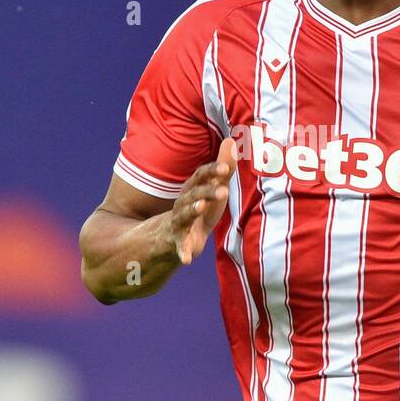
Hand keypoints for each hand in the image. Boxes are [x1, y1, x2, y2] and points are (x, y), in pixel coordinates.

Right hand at [167, 137, 237, 264]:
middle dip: (207, 191)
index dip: (212, 171)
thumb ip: (223, 168)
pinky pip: (179, 248)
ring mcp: (178, 223)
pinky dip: (182, 253)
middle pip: (193, 194)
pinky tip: (187, 260)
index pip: (200, 176)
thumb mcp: (212, 190)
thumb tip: (233, 140)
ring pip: (183, 216)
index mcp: (192, 189)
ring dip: (192, 211)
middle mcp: (183, 203)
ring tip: (202, 207)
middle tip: (224, 190)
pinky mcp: (177, 243)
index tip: (226, 167)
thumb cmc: (198, 209)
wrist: (167, 237)